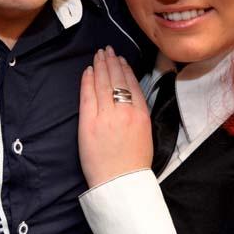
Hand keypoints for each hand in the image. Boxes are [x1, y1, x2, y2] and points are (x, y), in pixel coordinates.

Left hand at [78, 46, 152, 187]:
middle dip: (111, 62)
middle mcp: (124, 112)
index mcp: (140, 115)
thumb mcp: (146, 134)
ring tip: (98, 55)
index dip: (125, 69)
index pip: (132, 84)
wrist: (120, 183)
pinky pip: (88, 95)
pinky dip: (88, 80)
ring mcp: (106, 116)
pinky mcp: (89, 123)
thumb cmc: (133, 163)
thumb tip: (131, 97)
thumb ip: (139, 114)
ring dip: (100, 66)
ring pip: (103, 83)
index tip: (121, 60)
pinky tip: (88, 71)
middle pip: (117, 80)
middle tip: (107, 50)